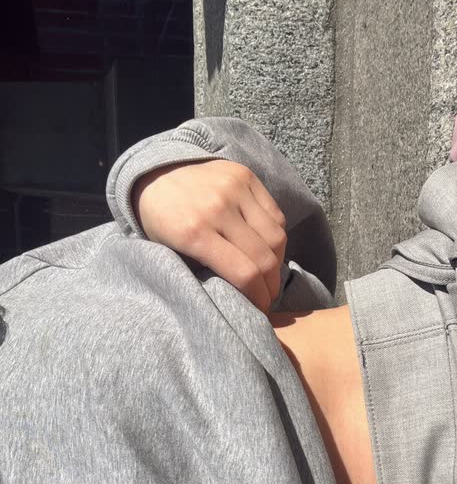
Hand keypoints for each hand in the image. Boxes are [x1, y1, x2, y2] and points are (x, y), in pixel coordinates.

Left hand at [132, 159, 287, 314]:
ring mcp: (234, 189)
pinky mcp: (245, 176)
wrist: (153, 173)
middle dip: (271, 285)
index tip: (259, 309)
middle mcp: (217, 208)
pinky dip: (275, 236)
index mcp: (194, 233)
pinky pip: (275, 215)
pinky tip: (266, 247)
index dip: (259, 298)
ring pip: (276, 236)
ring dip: (277, 261)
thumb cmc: (160, 222)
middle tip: (267, 296)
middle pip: (265, 258)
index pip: (245, 273)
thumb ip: (202, 271)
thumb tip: (239, 296)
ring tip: (268, 272)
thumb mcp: (169, 253)